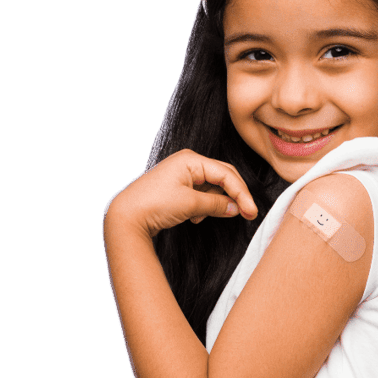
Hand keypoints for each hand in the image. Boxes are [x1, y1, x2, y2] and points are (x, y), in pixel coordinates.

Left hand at [107, 149, 258, 235]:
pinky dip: (203, 207)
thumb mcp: (190, 205)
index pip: (226, 174)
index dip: (242, 193)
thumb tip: (235, 208)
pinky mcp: (178, 187)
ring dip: (214, 204)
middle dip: (234, 196)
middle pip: (222, 177)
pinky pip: (201, 194)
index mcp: (191, 159)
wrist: (125, 217)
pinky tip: (194, 218)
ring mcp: (182, 174)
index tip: (252, 211)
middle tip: (248, 213)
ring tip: (203, 218)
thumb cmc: (152, 204)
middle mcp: (188, 162)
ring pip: (212, 188)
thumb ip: (217, 204)